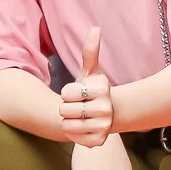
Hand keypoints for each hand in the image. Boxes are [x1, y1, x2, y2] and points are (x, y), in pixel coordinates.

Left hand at [58, 27, 113, 147]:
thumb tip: (96, 28)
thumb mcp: (89, 71)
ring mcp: (103, 126)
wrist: (102, 115)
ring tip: (79, 117)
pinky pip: (72, 137)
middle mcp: (106, 109)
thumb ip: (90, 51)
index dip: (67, 93)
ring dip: (68, 120)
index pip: (66, 92)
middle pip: (64, 109)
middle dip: (66, 107)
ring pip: (66, 124)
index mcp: (103, 90)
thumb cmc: (91, 90)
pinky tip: (82, 127)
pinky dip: (72, 133)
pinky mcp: (98, 141)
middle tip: (78, 106)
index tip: (79, 93)